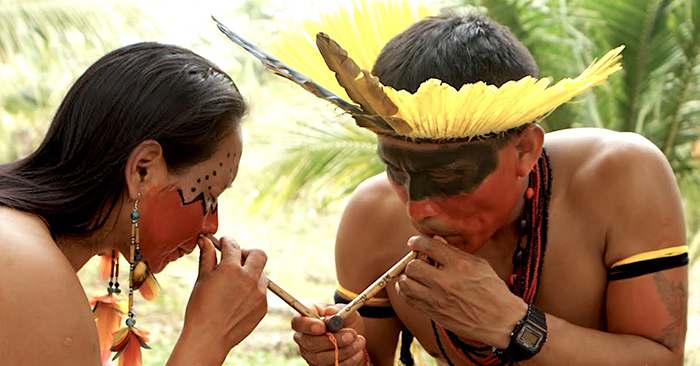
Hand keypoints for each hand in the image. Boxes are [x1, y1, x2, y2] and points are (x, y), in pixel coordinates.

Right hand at [169, 236, 267, 364]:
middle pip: (258, 254)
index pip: (234, 245)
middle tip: (236, 260)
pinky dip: (253, 290)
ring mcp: (259, 293)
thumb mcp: (201, 280)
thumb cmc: (200, 308)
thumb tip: (205, 240)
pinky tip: (238, 300)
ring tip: (234, 285)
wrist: (209, 338)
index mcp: (231, 269)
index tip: (224, 243)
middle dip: (247, 253)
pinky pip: (262, 291)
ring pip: (261, 274)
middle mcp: (249, 278)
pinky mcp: (263, 306)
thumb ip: (207, 257)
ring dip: (250, 273)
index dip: (227, 242)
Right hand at [292, 303, 366, 365]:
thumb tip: (330, 312)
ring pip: (321, 358)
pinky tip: (357, 352)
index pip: (298, 322)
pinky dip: (348, 361)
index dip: (308, 325)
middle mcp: (303, 338)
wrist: (353, 336)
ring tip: (360, 341)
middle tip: (352, 335)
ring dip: (345, 350)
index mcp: (306, 318)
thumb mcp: (345, 310)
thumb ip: (338, 310)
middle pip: (309, 342)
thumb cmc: (345, 320)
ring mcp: (310, 354)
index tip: (322, 327)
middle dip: (333, 340)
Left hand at [396, 235, 526, 347]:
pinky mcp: (434, 313)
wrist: (501, 321)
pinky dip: (405, 291)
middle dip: (412, 261)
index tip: (414, 243)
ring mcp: (438, 299)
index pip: (429, 246)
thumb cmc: (493, 292)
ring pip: (406, 283)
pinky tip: (412, 287)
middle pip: (412, 266)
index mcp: (459, 265)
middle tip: (418, 261)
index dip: (417, 242)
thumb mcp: (480, 265)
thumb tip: (437, 241)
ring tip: (413, 275)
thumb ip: (456, 252)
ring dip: (407, 276)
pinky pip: (409, 299)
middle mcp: (446, 282)